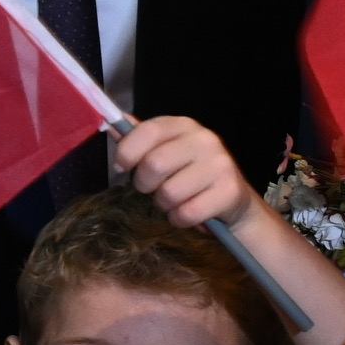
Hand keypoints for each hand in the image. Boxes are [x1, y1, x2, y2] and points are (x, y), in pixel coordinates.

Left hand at [113, 115, 249, 229]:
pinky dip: (179, 220)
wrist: (232, 199)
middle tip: (153, 189)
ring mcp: (220, 165)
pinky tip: (188, 213)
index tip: (122, 167)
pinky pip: (186, 213)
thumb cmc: (190, 174)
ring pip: (169, 193)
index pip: (149, 130)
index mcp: (184, 125)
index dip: (127, 151)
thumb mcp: (166, 151)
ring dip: (164, 205)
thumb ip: (140, 140)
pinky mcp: (230, 191)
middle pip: (154, 164)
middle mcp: (205, 140)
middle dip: (145, 184)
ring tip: (174, 201)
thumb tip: (111, 124)